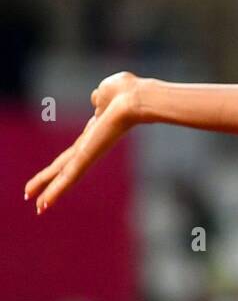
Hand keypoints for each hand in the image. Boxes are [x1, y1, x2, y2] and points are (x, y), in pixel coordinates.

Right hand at [24, 71, 143, 213]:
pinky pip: (69, 177)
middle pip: (66, 166)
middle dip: (50, 183)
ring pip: (66, 176)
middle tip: (39, 202)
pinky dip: (55, 191)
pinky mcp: (88, 157)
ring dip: (50, 192)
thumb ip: (100, 98)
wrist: (135, 99)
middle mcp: (91, 145)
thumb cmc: (127, 91)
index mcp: (94, 132)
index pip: (73, 151)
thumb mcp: (106, 92)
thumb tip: (98, 98)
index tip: (54, 171)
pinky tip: (44, 205)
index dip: (63, 161)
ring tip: (39, 209)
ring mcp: (89, 152)